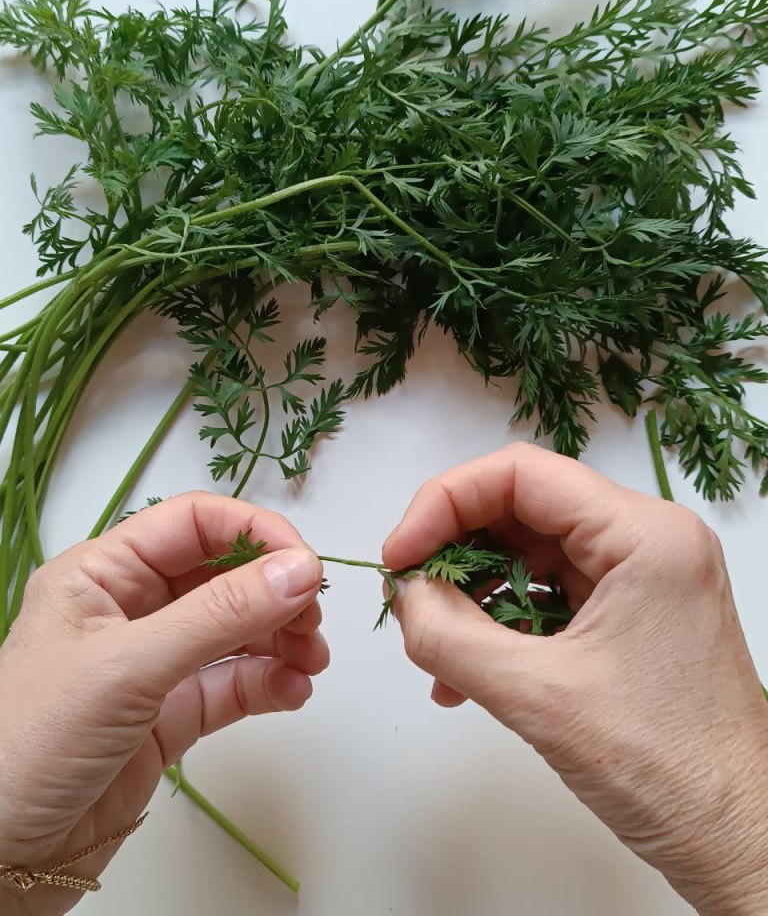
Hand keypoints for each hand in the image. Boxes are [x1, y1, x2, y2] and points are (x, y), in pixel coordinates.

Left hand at [0, 493, 327, 915]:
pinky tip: (292, 692)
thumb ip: (219, 616)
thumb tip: (300, 570)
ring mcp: (151, 667)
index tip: (305, 564)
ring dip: (280, 639)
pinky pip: (231, 686)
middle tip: (311, 620)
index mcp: (103, 574)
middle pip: (222, 576)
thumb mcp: (128, 667)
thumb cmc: (32, 746)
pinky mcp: (168, 719)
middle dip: (274, 592)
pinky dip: (267, 684)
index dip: (254, 533)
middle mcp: (130, 611)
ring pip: (234, 632)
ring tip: (312, 661)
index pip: (194, 525)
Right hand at [384, 443, 767, 915]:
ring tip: (433, 649)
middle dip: (455, 552)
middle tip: (406, 599)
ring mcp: (642, 577)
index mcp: (645, 535)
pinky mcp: (632, 614)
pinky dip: (500, 625)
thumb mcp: (538, 697)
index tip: (399, 556)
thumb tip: (401, 595)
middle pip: (523, 509)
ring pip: (530, 555)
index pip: (521, 474)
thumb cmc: (666, 770)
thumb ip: (450, 636)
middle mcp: (648, 540)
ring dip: (472, 596)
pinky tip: (464, 673)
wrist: (740, 842)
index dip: (445, 503)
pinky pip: (548, 596)